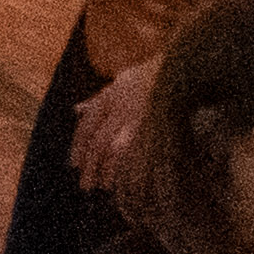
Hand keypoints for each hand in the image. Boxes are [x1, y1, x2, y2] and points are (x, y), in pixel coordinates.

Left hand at [68, 55, 154, 181]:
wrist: (178, 69)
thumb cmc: (146, 76)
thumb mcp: (117, 83)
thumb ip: (96, 99)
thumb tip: (76, 110)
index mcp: (109, 97)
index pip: (86, 126)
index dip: (78, 147)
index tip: (74, 165)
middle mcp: (120, 107)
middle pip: (98, 141)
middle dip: (90, 164)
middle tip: (86, 184)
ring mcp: (138, 116)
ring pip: (114, 148)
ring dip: (106, 169)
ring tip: (102, 185)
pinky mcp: (155, 125)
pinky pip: (138, 149)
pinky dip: (129, 164)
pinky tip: (125, 178)